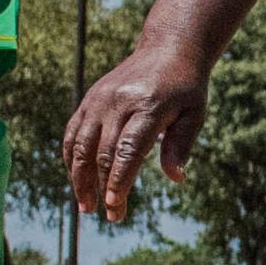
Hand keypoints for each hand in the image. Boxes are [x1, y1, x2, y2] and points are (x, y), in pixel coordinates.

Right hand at [64, 49, 211, 225]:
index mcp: (148, 106)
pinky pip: (73, 133)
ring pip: (80, 145)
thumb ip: (181, 145)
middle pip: (103, 153)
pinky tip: (77, 179)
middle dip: (102, 188)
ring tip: (86, 205)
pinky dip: (71, 158)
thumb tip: (176, 178)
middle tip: (110, 216)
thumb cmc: (185, 87)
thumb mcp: (194, 114)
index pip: (127, 151)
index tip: (115, 208)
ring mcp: (100, 99)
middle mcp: (118, 102)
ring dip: (79, 179)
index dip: (118, 182)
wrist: (167, 48)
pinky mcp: (89, 99)